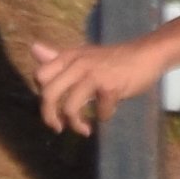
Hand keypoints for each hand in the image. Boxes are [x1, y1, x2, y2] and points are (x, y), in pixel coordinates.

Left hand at [31, 39, 163, 135]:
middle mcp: (78, 64)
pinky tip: (108, 114)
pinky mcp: (110, 87)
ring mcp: (94, 76)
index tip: (54, 107)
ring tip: (84, 130)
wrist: (146, 55)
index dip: (43, 96)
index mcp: (69, 57)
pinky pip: (100, 112)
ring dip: (76, 125)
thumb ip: (58, 58)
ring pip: (70, 108)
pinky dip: (104, 117)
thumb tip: (33, 48)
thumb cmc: (114, 59)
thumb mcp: (83, 56)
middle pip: (49, 94)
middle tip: (58, 127)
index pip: (40, 76)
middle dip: (50, 116)